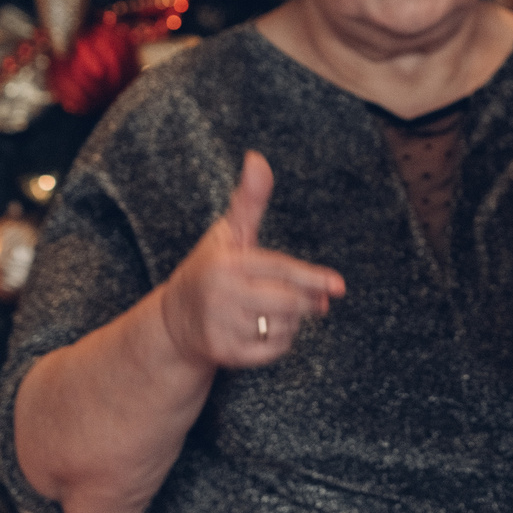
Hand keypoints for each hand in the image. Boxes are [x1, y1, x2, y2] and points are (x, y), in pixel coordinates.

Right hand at [152, 152, 345, 371]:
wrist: (174, 319)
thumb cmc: (210, 269)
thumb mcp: (228, 233)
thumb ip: (249, 199)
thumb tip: (257, 157)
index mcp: (224, 264)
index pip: (280, 270)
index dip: (312, 278)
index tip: (338, 285)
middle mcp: (220, 296)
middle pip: (287, 303)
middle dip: (307, 301)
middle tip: (317, 300)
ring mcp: (220, 328)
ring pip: (283, 327)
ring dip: (292, 321)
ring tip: (276, 310)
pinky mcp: (224, 354)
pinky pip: (273, 351)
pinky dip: (279, 341)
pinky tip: (266, 329)